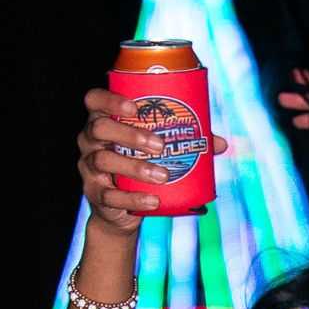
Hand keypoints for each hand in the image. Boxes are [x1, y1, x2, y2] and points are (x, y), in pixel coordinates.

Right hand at [76, 89, 228, 233]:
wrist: (122, 209)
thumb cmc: (141, 166)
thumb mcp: (158, 151)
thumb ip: (185, 142)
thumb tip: (220, 144)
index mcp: (104, 121)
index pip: (95, 100)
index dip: (110, 99)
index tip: (135, 107)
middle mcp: (90, 140)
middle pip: (98, 128)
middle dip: (129, 134)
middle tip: (160, 145)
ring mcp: (89, 167)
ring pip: (103, 160)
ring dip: (135, 167)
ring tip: (163, 175)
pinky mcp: (94, 193)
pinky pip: (109, 195)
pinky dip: (133, 198)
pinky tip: (153, 200)